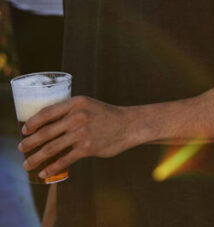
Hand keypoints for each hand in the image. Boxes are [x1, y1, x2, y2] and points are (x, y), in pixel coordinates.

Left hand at [20, 96, 138, 180]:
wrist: (130, 125)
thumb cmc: (105, 116)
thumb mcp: (88, 106)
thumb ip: (69, 112)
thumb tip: (45, 126)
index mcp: (76, 103)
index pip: (47, 112)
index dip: (32, 122)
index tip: (24, 130)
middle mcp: (78, 116)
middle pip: (45, 132)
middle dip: (29, 143)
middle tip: (21, 149)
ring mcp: (83, 132)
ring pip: (51, 148)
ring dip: (36, 158)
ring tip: (27, 164)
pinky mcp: (88, 147)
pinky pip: (64, 159)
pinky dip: (52, 168)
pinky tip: (45, 173)